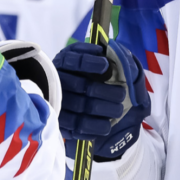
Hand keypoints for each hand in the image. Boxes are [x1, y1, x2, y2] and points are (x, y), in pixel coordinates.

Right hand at [53, 40, 149, 159]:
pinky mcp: (62, 122)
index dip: (90, 63)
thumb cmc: (94, 73)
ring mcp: (58, 102)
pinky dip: (93, 126)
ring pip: (79, 106)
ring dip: (103, 109)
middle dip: (104, 91)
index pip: (75, 61)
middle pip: (80, 85)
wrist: (82, 99)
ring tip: (119, 110)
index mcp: (66, 62)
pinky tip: (107, 125)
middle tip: (122, 95)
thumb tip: (107, 52)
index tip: (106, 66)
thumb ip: (102, 55)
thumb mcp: (97, 59)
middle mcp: (58, 81)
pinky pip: (76, 127)